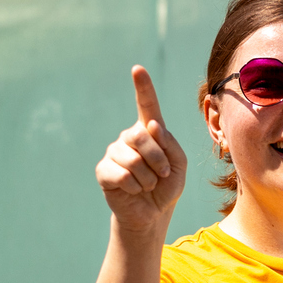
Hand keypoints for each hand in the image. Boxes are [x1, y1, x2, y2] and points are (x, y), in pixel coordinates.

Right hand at [97, 66, 187, 233]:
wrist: (153, 214)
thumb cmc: (166, 186)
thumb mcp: (179, 164)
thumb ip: (170, 143)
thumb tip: (150, 127)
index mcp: (149, 131)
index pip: (146, 105)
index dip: (143, 87)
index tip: (138, 69)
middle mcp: (129, 137)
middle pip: (142, 136)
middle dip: (158, 160)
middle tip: (161, 176)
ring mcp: (114, 152)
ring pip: (133, 159)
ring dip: (148, 178)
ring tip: (147, 185)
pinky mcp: (104, 170)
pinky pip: (122, 175)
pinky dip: (135, 187)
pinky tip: (134, 191)